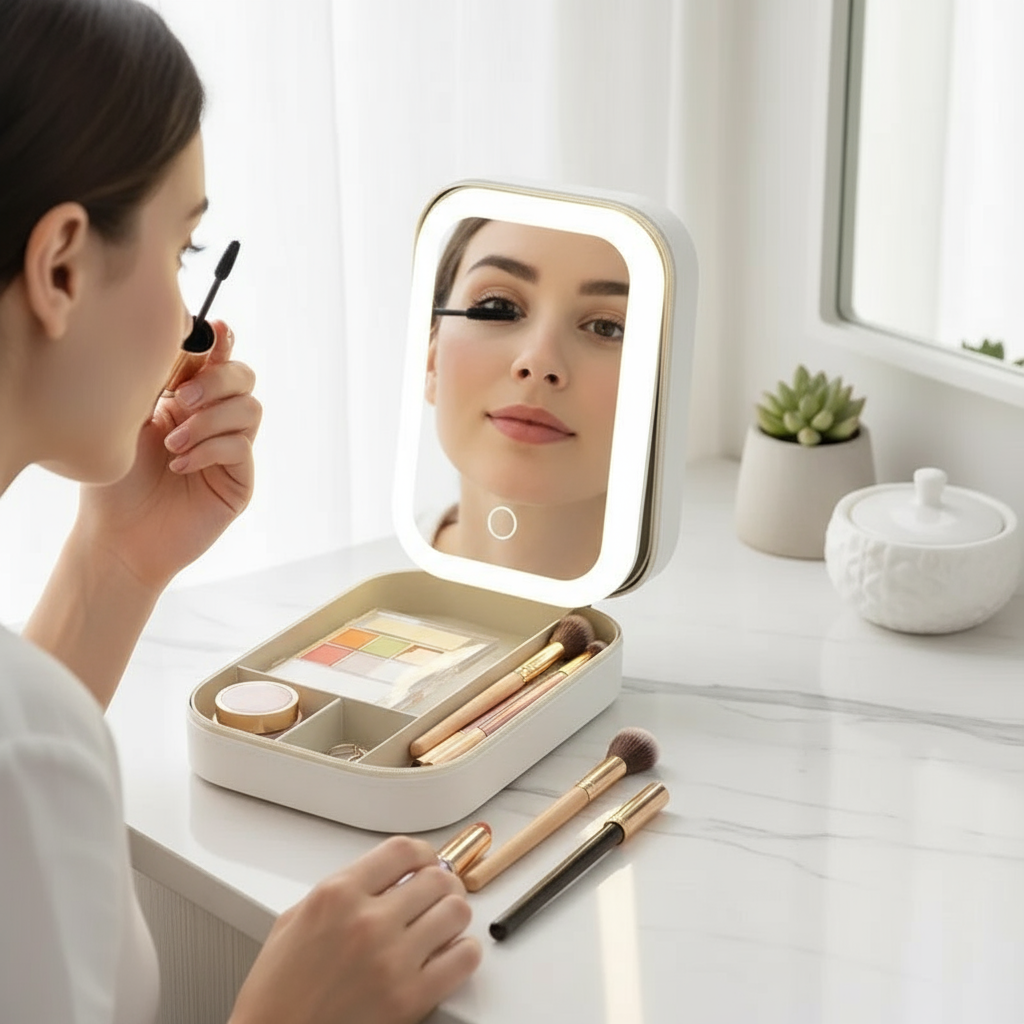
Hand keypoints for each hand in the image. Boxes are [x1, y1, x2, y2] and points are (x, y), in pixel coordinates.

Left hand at [76, 319, 260, 590]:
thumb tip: (185, 341)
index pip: (215, 361)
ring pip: (249, 409)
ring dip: (209, 420)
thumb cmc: (115, 483)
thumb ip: (157, 381)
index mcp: (187, 401)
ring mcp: (231, 452)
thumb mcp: (129, 421)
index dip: (220, 343)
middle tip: (180, 397)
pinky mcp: (239, 481)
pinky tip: (180, 465)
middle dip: (217, 379)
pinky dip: (210, 449)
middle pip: (244, 378)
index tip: (216, 330)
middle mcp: (215, 422)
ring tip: (173, 444)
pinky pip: (241, 447)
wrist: (118, 537)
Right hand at [230, 836, 482, 1023]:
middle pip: (437, 878)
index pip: (402, 850)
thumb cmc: (276, 995)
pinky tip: (449, 955)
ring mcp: (391, 960)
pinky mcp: (410, 998)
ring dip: (453, 915)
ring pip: (456, 911)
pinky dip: (464, 952)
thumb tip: (377, 879)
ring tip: (442, 925)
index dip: (423, 854)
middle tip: (437, 896)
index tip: (426, 863)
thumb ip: (338, 893)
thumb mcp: (293, 922)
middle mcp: (366, 921)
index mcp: (336, 895)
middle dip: (441, 885)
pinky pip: (464, 958)